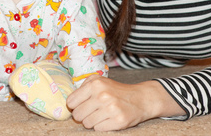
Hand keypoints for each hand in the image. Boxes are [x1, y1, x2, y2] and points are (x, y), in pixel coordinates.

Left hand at [66, 75, 183, 130]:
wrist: (140, 98)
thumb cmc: (115, 90)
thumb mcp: (99, 81)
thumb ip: (83, 88)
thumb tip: (70, 102)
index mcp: (95, 84)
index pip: (71, 102)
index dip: (74, 106)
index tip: (81, 105)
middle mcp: (102, 96)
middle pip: (77, 115)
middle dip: (83, 115)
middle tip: (92, 111)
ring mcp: (111, 109)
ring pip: (87, 124)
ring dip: (92, 121)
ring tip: (101, 114)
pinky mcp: (118, 121)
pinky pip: (98, 129)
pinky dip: (101, 126)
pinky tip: (108, 119)